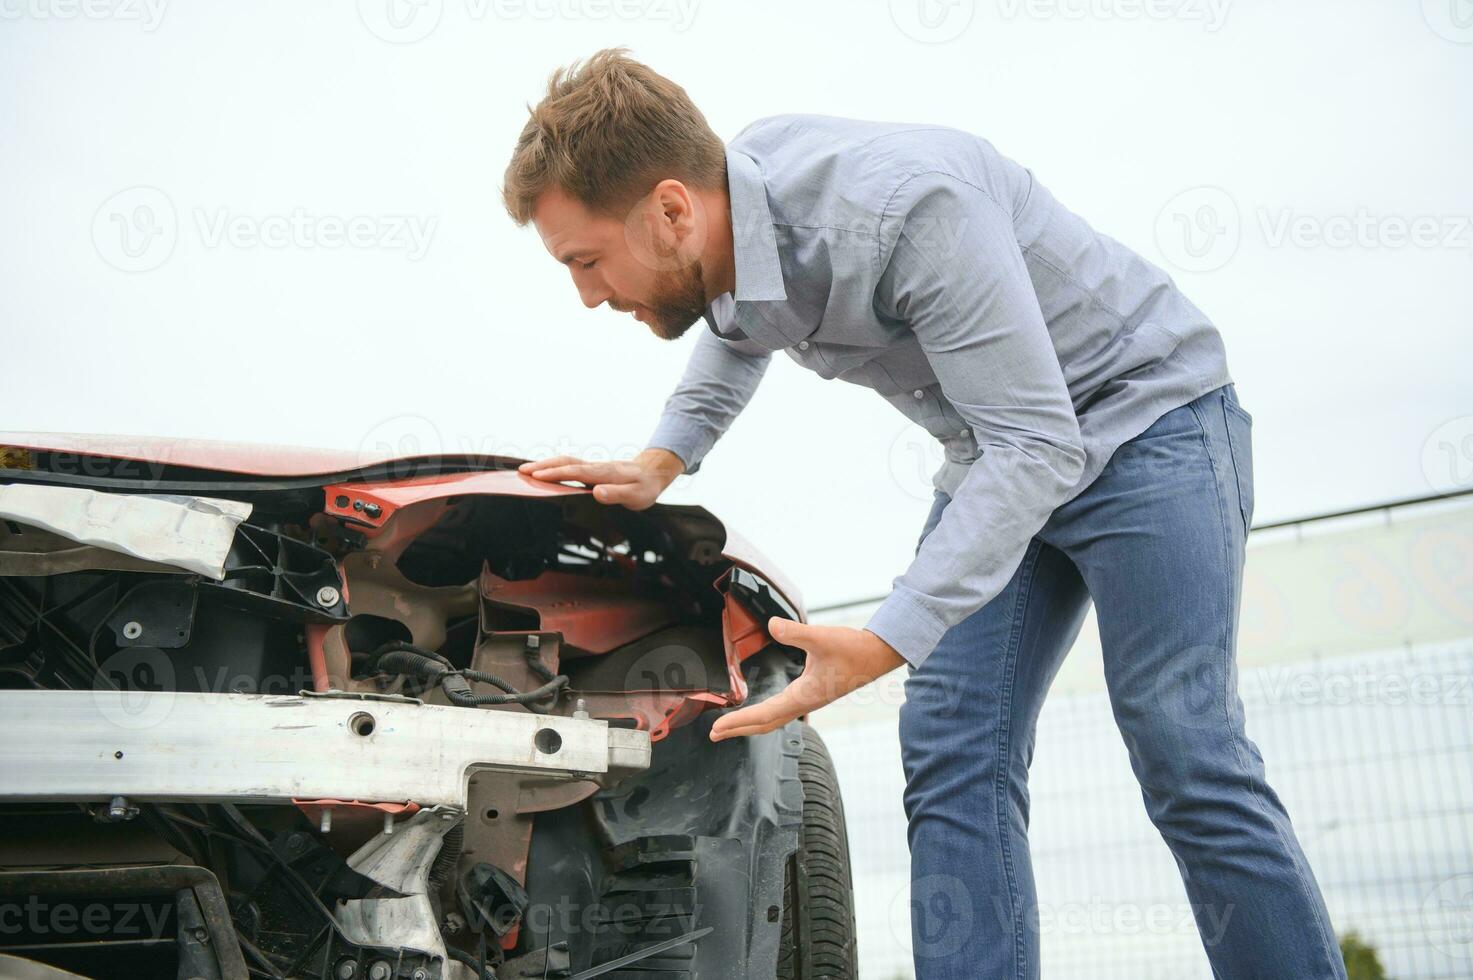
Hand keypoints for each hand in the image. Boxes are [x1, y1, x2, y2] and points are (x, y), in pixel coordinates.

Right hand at [518, 448, 684, 509]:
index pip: (576, 472)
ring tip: (526, 470)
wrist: (654, 473)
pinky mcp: (592, 469)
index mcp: (604, 473)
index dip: (556, 474)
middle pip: (566, 462)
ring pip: (566, 462)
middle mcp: (596, 467)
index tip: (537, 476)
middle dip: (543, 466)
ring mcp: (593, 466)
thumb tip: (597, 493)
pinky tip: (545, 472)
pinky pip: (570, 466)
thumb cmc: (645, 487)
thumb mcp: (636, 496)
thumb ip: (617, 494)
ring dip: (546, 464)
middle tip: (522, 471)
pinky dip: (554, 467)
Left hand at [709, 618, 905, 740]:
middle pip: (765, 724)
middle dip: (739, 730)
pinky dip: (767, 715)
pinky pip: (784, 711)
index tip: (716, 728)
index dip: (738, 722)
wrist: (877, 655)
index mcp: (803, 696)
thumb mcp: (822, 637)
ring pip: (775, 719)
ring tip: (731, 726)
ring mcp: (809, 700)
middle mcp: (804, 703)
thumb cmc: (853, 648)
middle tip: (714, 734)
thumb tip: (772, 624)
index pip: (763, 715)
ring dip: (752, 724)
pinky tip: (762, 709)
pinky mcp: (813, 694)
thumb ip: (796, 632)